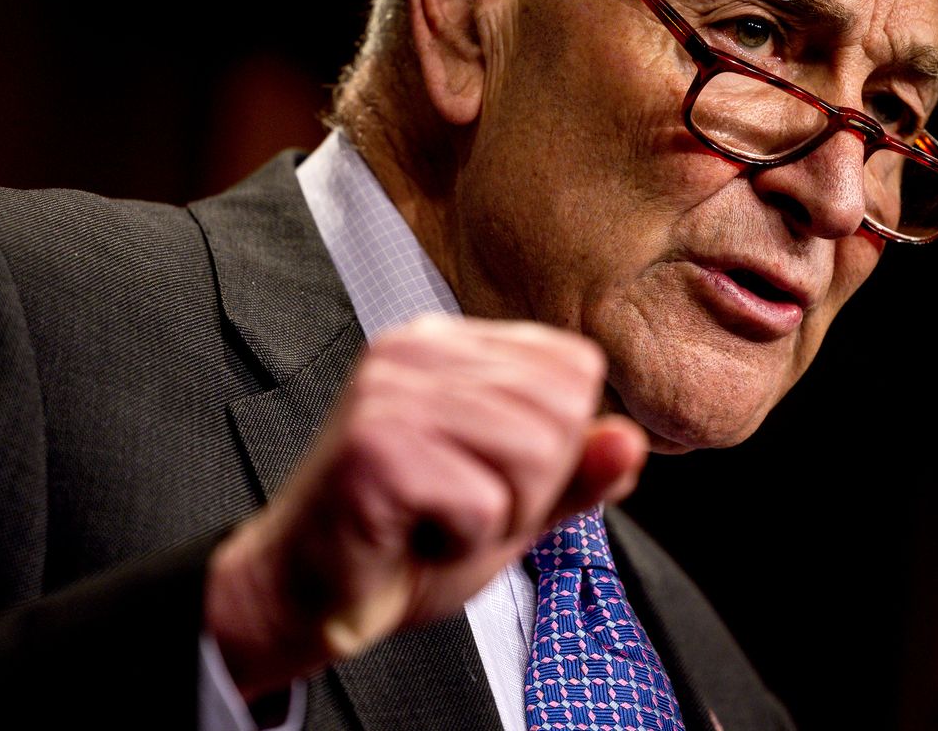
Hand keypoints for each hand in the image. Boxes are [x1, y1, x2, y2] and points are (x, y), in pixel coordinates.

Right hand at [203, 315, 648, 697]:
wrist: (306, 594)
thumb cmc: (403, 542)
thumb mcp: (512, 504)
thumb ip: (576, 473)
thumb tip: (631, 439)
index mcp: (449, 342)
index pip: (575, 366)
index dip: (559, 445)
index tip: (489, 476)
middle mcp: (415, 348)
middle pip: (563, 411)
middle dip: (533, 486)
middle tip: (462, 505)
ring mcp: (390, 393)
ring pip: (534, 454)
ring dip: (499, 516)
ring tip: (438, 518)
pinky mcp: (374, 449)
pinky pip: (483, 503)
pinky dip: (461, 542)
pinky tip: (413, 535)